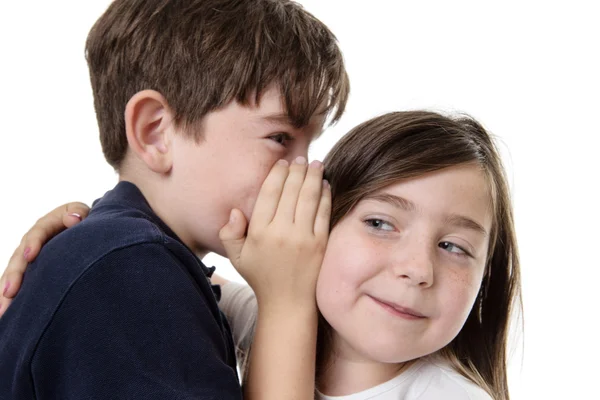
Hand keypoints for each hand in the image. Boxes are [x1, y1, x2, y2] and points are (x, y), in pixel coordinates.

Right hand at [0, 202, 89, 315]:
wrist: (82, 229)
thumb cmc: (83, 220)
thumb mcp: (82, 213)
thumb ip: (78, 213)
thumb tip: (72, 219)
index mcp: (46, 225)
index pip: (37, 232)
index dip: (33, 243)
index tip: (30, 256)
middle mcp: (32, 243)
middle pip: (20, 258)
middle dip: (14, 275)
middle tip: (10, 292)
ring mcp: (29, 259)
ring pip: (14, 275)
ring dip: (6, 293)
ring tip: (4, 311)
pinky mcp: (30, 272)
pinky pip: (17, 285)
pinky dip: (10, 298)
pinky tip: (6, 314)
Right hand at [219, 157, 329, 399]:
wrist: (288, 303)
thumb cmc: (261, 278)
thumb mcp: (237, 257)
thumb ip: (230, 232)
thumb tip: (236, 210)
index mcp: (260, 232)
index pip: (269, 194)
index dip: (277, 174)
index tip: (283, 163)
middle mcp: (281, 232)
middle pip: (291, 191)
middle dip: (297, 170)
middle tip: (302, 158)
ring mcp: (303, 237)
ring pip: (309, 197)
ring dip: (313, 177)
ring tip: (316, 164)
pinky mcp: (321, 243)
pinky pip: (323, 212)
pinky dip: (325, 195)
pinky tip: (325, 184)